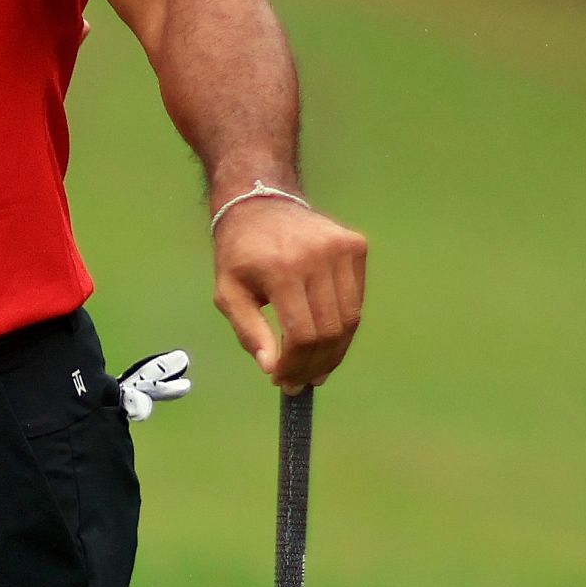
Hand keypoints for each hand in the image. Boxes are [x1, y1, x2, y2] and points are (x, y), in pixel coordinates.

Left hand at [211, 195, 367, 390]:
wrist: (260, 204)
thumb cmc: (240, 254)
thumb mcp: (228, 293)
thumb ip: (248, 331)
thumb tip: (272, 368)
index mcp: (282, 268)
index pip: (301, 333)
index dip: (296, 364)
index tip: (283, 381)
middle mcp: (318, 256)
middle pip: (329, 329)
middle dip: (315, 364)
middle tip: (301, 382)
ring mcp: (342, 248)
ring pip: (350, 319)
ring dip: (334, 352)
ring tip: (315, 370)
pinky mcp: (357, 246)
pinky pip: (356, 300)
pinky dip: (344, 327)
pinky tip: (326, 342)